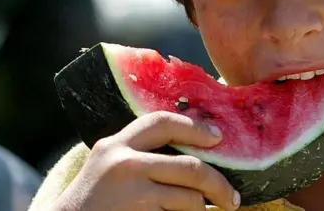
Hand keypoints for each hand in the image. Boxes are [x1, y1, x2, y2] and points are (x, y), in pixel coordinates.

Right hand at [53, 111, 240, 210]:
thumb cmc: (92, 200)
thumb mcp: (108, 165)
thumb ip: (136, 152)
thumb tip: (189, 149)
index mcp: (116, 144)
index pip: (162, 122)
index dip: (195, 127)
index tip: (218, 137)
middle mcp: (124, 164)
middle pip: (190, 167)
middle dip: (219, 183)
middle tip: (232, 198)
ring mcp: (133, 194)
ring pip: (190, 200)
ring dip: (203, 210)